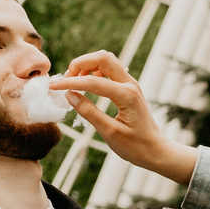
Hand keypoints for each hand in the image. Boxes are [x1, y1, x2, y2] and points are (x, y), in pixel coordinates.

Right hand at [52, 51, 196, 184]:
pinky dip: (95, 72)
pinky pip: (110, 71)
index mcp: (126, 95)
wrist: (156, 151)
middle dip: (81, 63)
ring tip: (73, 82)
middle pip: (103, 57)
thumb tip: (69, 96)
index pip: (92, 81)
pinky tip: (86, 85)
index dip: (70, 82)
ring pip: (107, 61)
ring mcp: (131, 84)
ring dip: (88, 66)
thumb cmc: (136, 146)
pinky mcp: (129, 89)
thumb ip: (89, 112)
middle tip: (66, 80)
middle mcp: (130, 84)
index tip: (53, 86)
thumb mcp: (109, 132)